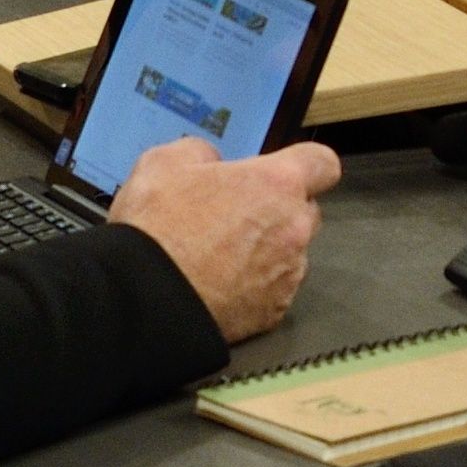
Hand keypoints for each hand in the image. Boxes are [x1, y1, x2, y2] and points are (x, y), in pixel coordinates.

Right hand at [112, 134, 340, 342]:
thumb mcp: (165, 163)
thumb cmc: (156, 227)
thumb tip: (212, 163)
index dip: (306, 165)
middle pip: (307, 210)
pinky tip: (222, 286)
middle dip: (280, 209)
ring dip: (269, 250)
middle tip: (237, 216)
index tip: (282, 172)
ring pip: (292, 253)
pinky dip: (256, 287)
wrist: (143, 300)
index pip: (323, 163)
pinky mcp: (273, 313)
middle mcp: (294, 228)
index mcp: (277, 184)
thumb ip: (201, 153)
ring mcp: (287, 274)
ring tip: (223, 257)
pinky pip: (274, 291)